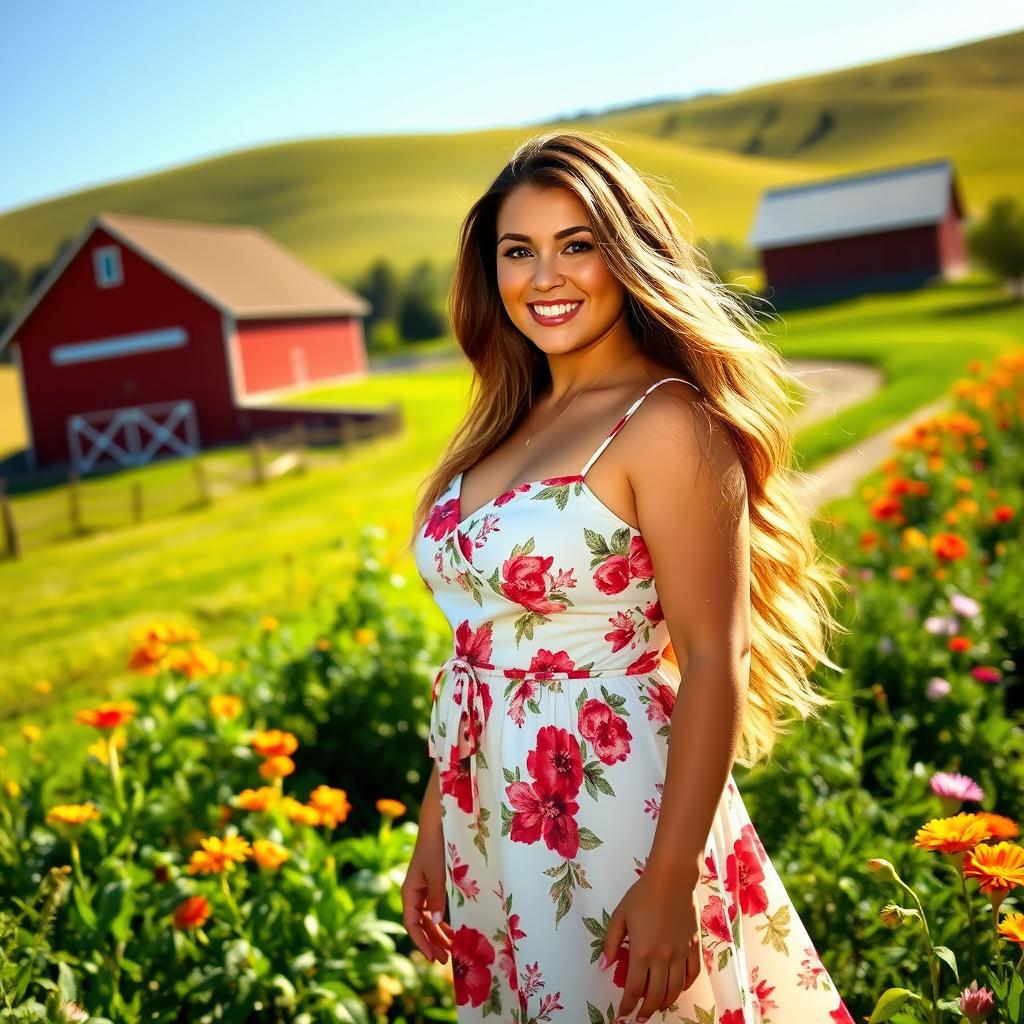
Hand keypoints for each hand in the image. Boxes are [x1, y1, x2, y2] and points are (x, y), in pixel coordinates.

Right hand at [400, 824, 452, 963]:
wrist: (439, 822)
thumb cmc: (436, 846)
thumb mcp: (438, 873)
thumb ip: (437, 897)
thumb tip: (438, 922)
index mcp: (409, 891)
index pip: (412, 924)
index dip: (421, 942)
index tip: (433, 957)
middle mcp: (416, 892)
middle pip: (421, 924)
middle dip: (432, 942)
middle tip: (445, 960)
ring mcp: (425, 887)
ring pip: (429, 917)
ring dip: (439, 933)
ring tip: (452, 949)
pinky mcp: (435, 882)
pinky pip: (437, 907)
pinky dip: (444, 920)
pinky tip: (454, 928)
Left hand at [600, 869, 701, 1020]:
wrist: (671, 879)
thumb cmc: (642, 895)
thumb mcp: (619, 916)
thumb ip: (610, 942)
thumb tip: (603, 966)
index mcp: (642, 952)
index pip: (634, 989)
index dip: (627, 1005)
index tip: (623, 1014)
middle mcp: (663, 958)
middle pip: (656, 995)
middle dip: (646, 1010)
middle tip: (640, 1017)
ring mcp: (681, 954)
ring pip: (675, 989)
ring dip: (665, 1003)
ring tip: (657, 1007)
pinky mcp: (694, 947)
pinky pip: (692, 975)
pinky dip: (685, 987)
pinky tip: (677, 989)